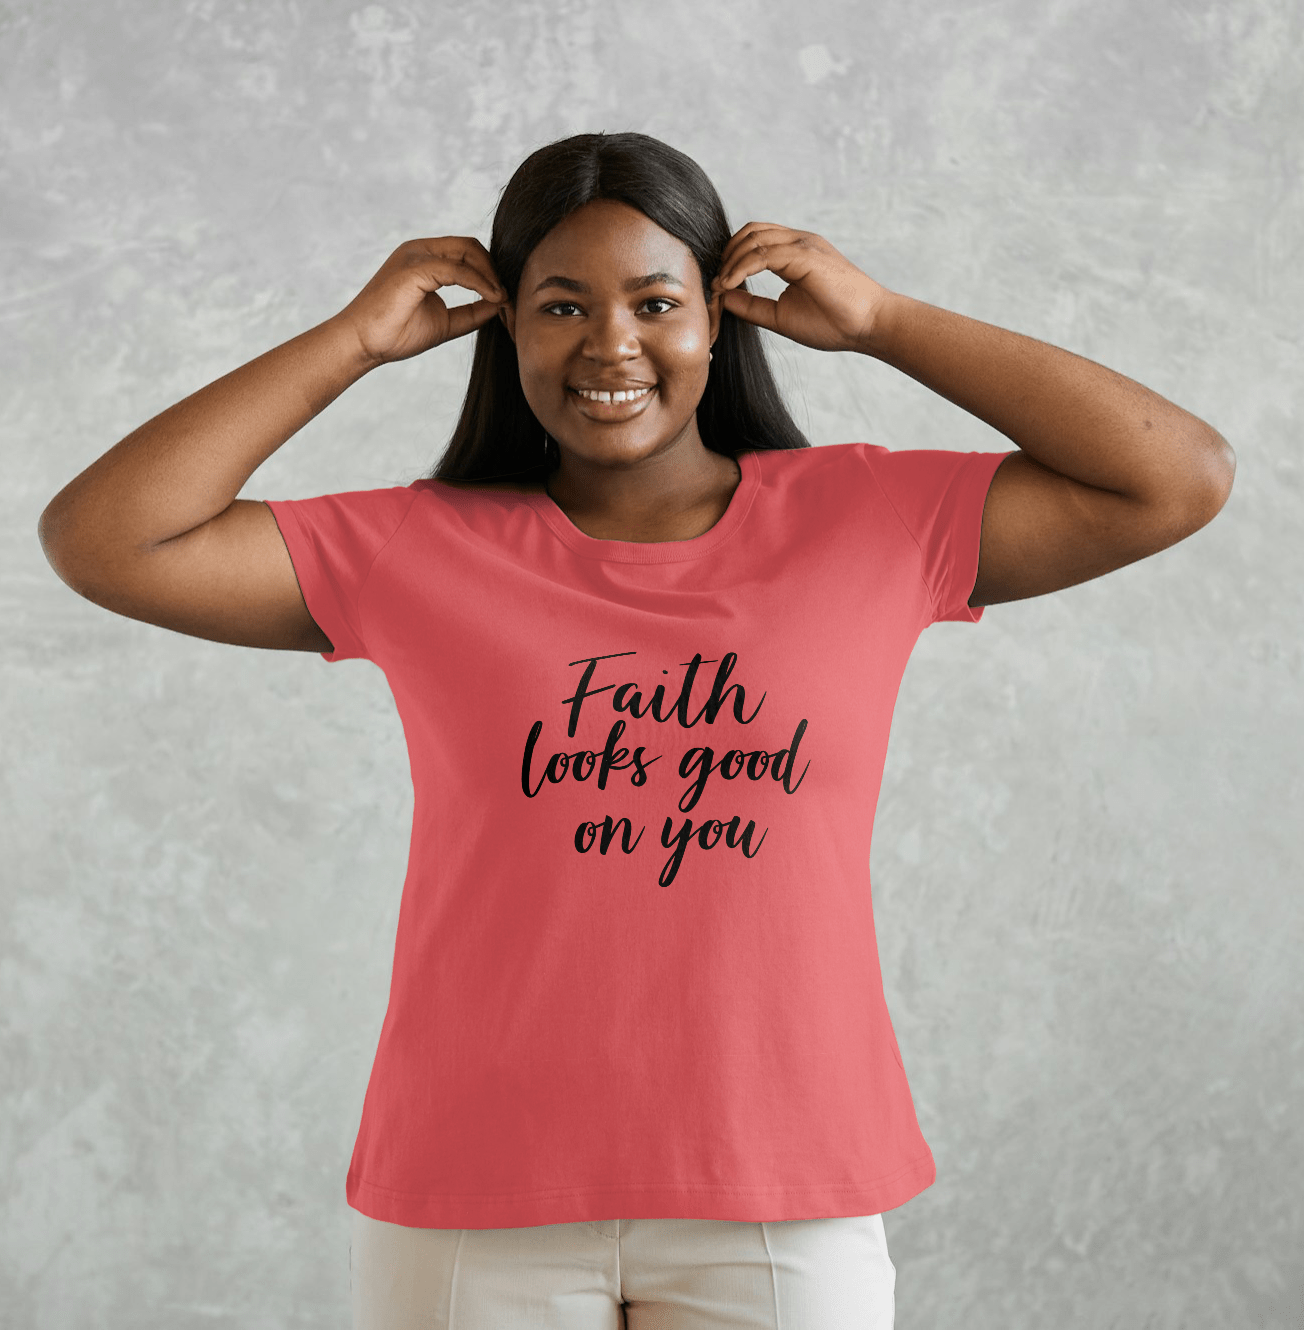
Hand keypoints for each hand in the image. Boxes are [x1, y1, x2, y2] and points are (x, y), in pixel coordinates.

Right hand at [332, 236, 506, 366]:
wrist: (363, 344)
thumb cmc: (396, 334)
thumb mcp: (445, 322)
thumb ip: (471, 312)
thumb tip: (499, 306)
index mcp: (424, 258)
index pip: (466, 251)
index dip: (490, 271)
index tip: (504, 297)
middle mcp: (419, 250)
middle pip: (470, 245)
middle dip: (494, 269)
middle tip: (507, 297)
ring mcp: (415, 256)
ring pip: (467, 251)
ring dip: (491, 275)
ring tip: (503, 299)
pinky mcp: (414, 269)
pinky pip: (458, 269)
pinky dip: (480, 283)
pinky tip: (493, 299)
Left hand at [712, 223, 893, 353]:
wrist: (869, 326)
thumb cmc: (834, 323)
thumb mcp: (781, 316)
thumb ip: (752, 306)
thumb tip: (723, 298)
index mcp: (796, 252)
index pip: (755, 240)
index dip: (732, 259)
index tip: (718, 286)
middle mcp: (800, 242)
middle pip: (751, 232)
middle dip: (727, 255)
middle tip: (715, 283)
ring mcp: (804, 245)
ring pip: (754, 239)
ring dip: (730, 262)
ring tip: (720, 287)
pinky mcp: (806, 255)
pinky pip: (764, 254)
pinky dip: (741, 268)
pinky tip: (730, 285)